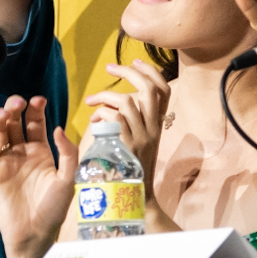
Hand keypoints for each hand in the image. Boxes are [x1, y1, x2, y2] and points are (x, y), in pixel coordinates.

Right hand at [0, 96, 75, 257]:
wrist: (34, 234)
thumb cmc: (53, 210)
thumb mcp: (67, 180)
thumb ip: (67, 154)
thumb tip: (58, 128)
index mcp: (42, 152)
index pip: (36, 123)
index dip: (36, 109)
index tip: (38, 99)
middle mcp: (22, 153)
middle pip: (15, 122)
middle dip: (15, 108)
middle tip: (18, 102)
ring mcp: (6, 161)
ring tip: (4, 113)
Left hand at [83, 59, 171, 226]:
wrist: (134, 195)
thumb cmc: (129, 166)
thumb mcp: (136, 140)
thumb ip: (130, 120)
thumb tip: (113, 101)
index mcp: (157, 125)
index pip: (164, 90)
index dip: (152, 72)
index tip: (136, 62)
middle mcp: (154, 129)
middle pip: (149, 89)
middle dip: (130, 73)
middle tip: (111, 68)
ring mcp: (143, 137)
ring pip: (128, 101)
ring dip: (106, 95)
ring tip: (92, 101)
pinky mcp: (128, 146)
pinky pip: (115, 118)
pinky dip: (102, 113)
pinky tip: (93, 121)